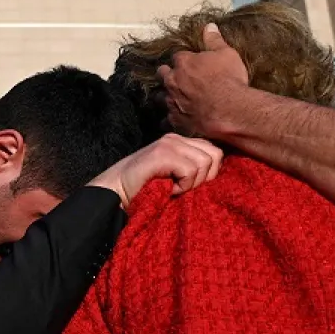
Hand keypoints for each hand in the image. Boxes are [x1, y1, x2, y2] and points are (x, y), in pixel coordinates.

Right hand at [90, 133, 223, 206]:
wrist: (115, 195)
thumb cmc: (146, 192)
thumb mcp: (176, 178)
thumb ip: (194, 170)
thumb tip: (219, 176)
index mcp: (181, 142)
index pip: (215, 151)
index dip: (210, 173)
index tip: (192, 187)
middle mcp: (176, 138)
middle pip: (215, 155)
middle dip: (205, 178)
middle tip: (184, 188)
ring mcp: (168, 143)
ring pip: (204, 163)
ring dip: (191, 184)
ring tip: (173, 188)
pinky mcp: (162, 153)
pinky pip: (190, 171)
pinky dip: (182, 187)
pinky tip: (167, 189)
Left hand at [157, 24, 249, 136]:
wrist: (230, 111)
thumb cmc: (230, 80)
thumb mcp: (227, 54)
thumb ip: (215, 40)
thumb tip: (209, 26)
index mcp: (183, 62)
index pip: (177, 57)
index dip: (184, 61)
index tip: (191, 65)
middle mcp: (173, 81)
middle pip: (162, 74)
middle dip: (167, 75)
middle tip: (178, 79)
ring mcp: (172, 101)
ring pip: (159, 97)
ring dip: (165, 96)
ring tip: (174, 99)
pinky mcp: (175, 120)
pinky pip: (165, 119)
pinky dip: (170, 118)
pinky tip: (176, 119)